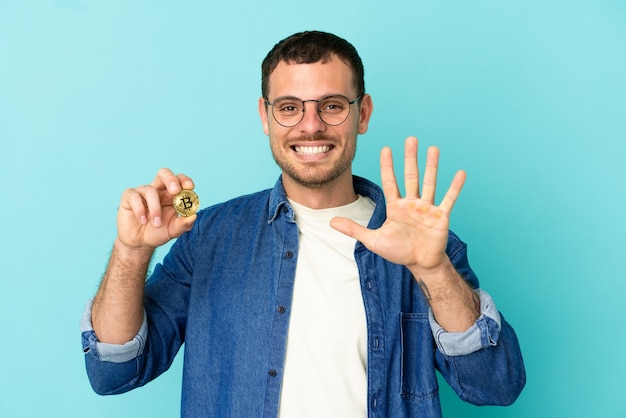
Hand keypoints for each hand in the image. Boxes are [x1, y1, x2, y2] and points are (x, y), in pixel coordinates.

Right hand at [117, 168, 196, 249]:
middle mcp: (158, 190)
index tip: (190, 187)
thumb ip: (184, 224)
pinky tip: (143, 220)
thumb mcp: (174, 230)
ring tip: (156, 223)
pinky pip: (134, 196)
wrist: (140, 243)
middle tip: (175, 190)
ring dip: (155, 208)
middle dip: (170, 179)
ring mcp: (142, 192)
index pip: (179, 180)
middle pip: (163, 173)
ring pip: (150, 190)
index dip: (184, 180)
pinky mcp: (128, 197)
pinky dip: (140, 209)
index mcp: (171, 195)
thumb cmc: (158, 232)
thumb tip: (194, 216)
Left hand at [331, 136, 465, 271]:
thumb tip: (331, 222)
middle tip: (411, 139)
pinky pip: (449, 199)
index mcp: (396, 206)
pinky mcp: (440, 217)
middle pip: (411, 176)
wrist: (419, 263)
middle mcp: (412, 203)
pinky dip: (455, 187)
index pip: (390, 181)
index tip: (386, 149)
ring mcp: (427, 208)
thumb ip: (354, 229)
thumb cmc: (398, 251)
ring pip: (429, 183)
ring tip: (433, 148)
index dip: (387, 166)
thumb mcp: (373, 240)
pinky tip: (460, 173)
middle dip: (410, 158)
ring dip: (432, 166)